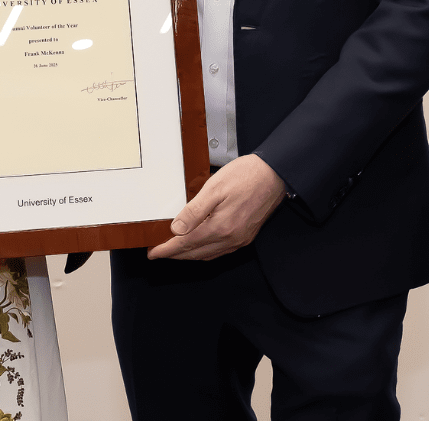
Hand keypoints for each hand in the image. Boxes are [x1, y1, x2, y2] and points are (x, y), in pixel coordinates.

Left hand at [148, 154, 285, 260]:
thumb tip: (176, 229)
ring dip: (190, 255)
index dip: (167, 249)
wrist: (275, 173)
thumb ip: (194, 211)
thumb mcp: (215, 188)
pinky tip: (200, 245)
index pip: (186, 244)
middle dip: (175, 255)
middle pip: (196, 253)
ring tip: (175, 249)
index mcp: (221, 227)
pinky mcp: (247, 235)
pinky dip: (206, 251)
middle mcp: (231, 238)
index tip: (154, 252)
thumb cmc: (247, 175)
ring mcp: (240, 239)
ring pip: (208, 255)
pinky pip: (221, 251)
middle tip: (160, 252)